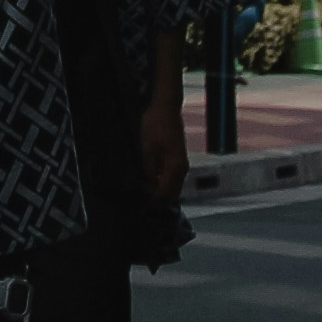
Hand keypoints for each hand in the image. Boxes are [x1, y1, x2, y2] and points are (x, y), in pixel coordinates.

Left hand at [138, 91, 190, 212]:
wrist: (165, 107)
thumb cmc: (155, 125)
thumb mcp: (147, 149)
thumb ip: (148, 172)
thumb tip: (147, 190)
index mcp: (175, 169)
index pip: (165, 196)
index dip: (154, 206)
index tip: (142, 214)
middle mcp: (181, 171)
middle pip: (170, 195)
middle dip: (157, 204)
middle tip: (140, 212)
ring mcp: (180, 166)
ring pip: (170, 189)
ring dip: (158, 196)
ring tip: (142, 202)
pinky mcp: (175, 162)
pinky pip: (168, 180)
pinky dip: (160, 186)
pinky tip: (147, 187)